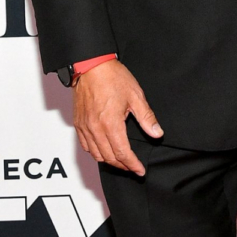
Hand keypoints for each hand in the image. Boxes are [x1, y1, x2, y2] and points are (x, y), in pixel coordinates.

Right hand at [72, 59, 162, 175]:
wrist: (91, 66)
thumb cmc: (113, 77)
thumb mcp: (136, 96)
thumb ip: (147, 117)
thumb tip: (157, 133)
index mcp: (110, 124)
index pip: (123, 153)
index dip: (132, 165)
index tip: (140, 170)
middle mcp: (95, 129)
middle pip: (109, 158)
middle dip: (123, 166)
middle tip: (133, 167)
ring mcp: (85, 127)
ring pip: (96, 155)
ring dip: (109, 161)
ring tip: (121, 162)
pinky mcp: (78, 123)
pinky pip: (85, 146)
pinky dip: (95, 153)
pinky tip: (104, 151)